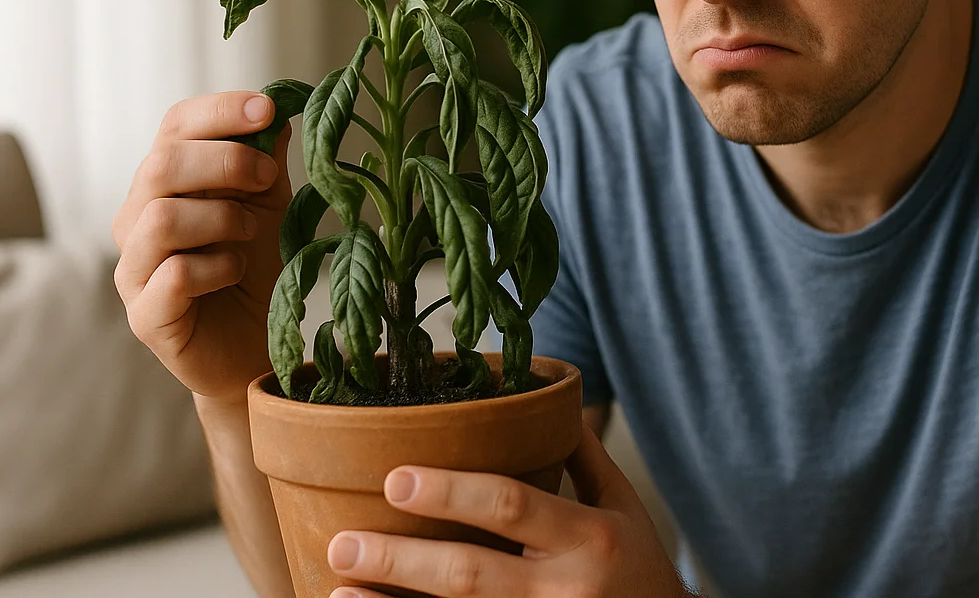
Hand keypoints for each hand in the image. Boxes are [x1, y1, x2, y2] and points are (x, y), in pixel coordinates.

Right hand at [112, 92, 293, 403]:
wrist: (257, 346)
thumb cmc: (257, 268)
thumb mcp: (271, 205)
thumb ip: (267, 160)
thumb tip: (275, 109)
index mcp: (166, 184)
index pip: (174, 127)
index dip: (218, 111)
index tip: (265, 109)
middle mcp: (138, 219)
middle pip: (161, 166)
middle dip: (225, 162)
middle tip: (266, 178)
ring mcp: (135, 269)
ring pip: (161, 219)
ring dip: (221, 218)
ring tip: (249, 235)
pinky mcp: (146, 316)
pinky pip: (172, 276)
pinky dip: (215, 268)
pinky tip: (234, 271)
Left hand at [326, 423, 691, 597]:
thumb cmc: (641, 570)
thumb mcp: (626, 509)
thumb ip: (586, 460)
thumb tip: (546, 399)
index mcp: (590, 537)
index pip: (512, 506)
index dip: (451, 492)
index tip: (395, 479)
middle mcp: (567, 590)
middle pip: (472, 574)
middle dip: (400, 560)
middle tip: (343, 542)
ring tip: (337, 594)